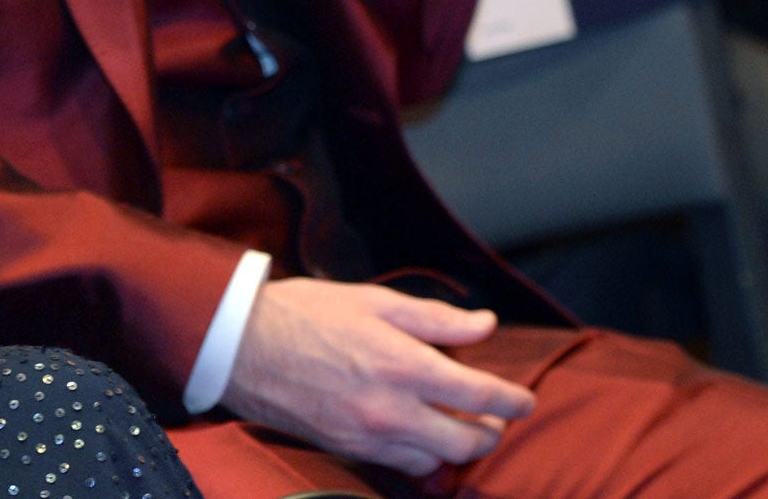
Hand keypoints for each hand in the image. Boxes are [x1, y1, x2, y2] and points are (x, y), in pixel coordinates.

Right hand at [221, 278, 535, 477]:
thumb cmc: (306, 313)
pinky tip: (417, 434)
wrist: (243, 345)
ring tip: (455, 424)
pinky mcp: (348, 450)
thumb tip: (485, 326)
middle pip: (468, 441)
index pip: (480, 395)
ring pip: (437, 460)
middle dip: (491, 431)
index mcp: (403, 364)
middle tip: (494, 416)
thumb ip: (435, 319)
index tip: (524, 398)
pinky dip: (421, 455)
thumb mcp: (374, 301)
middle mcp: (392, 409)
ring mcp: (369, 436)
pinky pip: (402, 466)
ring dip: (455, 446)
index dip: (513, 400)